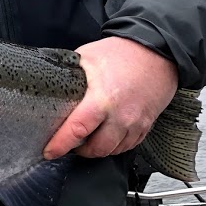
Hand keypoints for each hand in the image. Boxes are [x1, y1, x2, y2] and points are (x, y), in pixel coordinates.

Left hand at [43, 36, 178, 159]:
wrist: (157, 54)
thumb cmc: (121, 53)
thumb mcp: (86, 57)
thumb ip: (68, 74)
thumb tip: (49, 83)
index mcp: (102, 98)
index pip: (77, 129)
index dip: (60, 145)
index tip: (49, 152)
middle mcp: (120, 116)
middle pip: (96, 148)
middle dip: (79, 150)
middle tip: (68, 143)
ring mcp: (136, 123)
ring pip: (113, 150)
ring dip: (97, 149)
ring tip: (86, 140)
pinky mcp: (146, 126)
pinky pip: (128, 146)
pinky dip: (114, 146)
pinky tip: (105, 137)